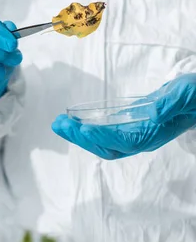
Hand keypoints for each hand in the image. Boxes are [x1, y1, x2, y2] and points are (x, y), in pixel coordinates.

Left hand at [52, 74, 195, 159]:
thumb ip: (170, 104)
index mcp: (153, 134)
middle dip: (81, 138)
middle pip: (107, 146)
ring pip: (102, 142)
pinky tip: (74, 122)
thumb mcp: (186, 94)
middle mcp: (141, 139)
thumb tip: (154, 114)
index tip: (82, 128)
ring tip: (59, 124)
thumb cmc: (194, 96)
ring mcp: (134, 135)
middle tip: (59, 124)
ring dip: (79, 135)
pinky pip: (105, 134)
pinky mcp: (129, 127)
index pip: (123, 141)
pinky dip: (88, 129)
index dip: (102, 136)